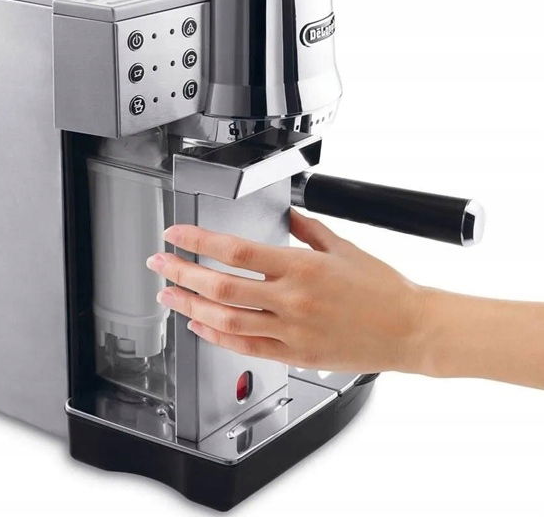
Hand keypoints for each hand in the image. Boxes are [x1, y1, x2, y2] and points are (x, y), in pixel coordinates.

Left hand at [146, 209, 423, 372]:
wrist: (409, 329)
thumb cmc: (383, 288)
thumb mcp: (343, 247)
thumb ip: (307, 228)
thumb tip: (285, 214)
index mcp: (302, 268)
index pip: (236, 251)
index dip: (198, 241)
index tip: (177, 234)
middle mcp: (292, 300)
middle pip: (220, 287)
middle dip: (181, 272)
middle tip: (160, 262)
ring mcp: (291, 331)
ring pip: (225, 321)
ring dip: (190, 306)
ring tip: (169, 294)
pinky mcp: (295, 354)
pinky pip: (245, 347)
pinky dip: (216, 336)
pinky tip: (199, 325)